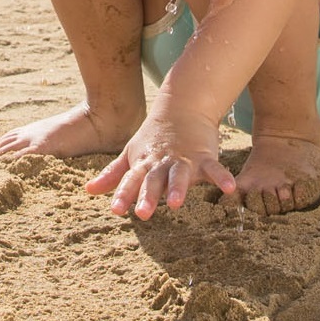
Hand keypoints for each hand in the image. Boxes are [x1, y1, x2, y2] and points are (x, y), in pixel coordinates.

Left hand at [84, 105, 236, 218]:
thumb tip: (88, 190)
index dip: (123, 194)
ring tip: (176, 204)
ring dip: (178, 188)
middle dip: (148, 196)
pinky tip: (231, 189)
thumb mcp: (132, 154)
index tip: (116, 210)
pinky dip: (222, 177)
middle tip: (143, 214)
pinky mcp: (204, 156)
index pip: (130, 180)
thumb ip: (114, 175)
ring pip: (180, 175)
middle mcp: (162, 163)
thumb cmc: (154, 137)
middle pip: (154, 180)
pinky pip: (214, 168)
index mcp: (143, 164)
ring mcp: (183, 159)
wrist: (182, 106)